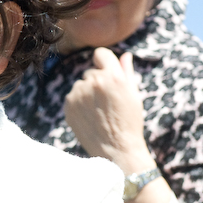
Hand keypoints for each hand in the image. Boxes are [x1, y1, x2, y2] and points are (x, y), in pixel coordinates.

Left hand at [63, 48, 154, 173]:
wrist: (117, 149)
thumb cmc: (129, 121)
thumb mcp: (133, 95)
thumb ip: (127, 72)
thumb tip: (124, 55)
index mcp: (112, 76)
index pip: (100, 53)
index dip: (104, 61)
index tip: (106, 70)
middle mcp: (94, 81)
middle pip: (91, 72)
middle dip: (98, 83)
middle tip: (108, 102)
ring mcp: (79, 93)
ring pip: (81, 85)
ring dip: (88, 93)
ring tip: (100, 112)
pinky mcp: (68, 105)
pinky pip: (73, 97)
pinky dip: (79, 104)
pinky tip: (90, 117)